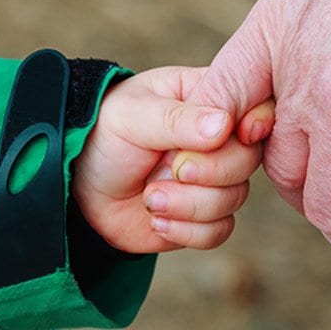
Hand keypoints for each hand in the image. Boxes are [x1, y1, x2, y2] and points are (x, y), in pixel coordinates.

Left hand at [71, 66, 275, 252]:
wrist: (74, 186)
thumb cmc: (101, 134)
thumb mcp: (132, 116)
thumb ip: (177, 119)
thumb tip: (224, 126)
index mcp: (209, 99)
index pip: (256, 107)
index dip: (255, 124)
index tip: (237, 134)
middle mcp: (218, 140)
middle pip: (248, 159)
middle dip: (210, 172)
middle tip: (169, 169)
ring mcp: (212, 179)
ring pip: (235, 198)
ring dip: (190, 205)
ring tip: (150, 196)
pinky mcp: (202, 216)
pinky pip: (220, 231)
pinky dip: (187, 231)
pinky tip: (156, 219)